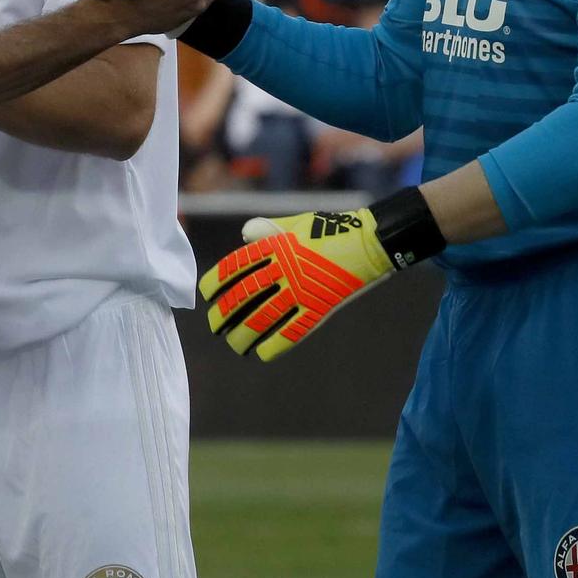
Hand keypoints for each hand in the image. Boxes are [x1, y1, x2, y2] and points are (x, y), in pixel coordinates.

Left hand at [198, 207, 398, 361]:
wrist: (371, 241)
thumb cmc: (332, 229)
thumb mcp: (296, 224)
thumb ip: (268, 230)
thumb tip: (244, 235)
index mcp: (276, 246)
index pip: (235, 267)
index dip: (216, 282)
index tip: (206, 295)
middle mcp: (284, 269)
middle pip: (244, 296)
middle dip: (224, 314)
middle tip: (215, 326)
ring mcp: (302, 290)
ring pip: (263, 317)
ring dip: (243, 334)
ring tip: (234, 345)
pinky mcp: (320, 307)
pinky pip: (292, 331)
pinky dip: (274, 345)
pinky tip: (261, 353)